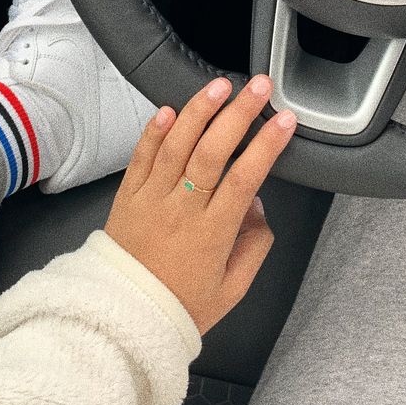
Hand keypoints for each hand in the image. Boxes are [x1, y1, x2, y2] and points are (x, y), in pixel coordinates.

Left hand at [105, 74, 296, 333]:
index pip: (244, 178)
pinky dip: (154, 130)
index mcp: (212, 233)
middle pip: (212, 151)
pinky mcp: (126, 195)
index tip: (285, 120)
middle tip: (258, 86)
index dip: (266, 145)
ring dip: (199, 110)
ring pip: (176, 144)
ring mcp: (151, 198)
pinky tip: (170, 108)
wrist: (120, 320)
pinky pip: (140, 156)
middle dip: (238, 113)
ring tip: (220, 85)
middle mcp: (181, 209)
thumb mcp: (232, 290)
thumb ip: (254, 246)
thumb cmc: (179, 305)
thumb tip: (258, 205)